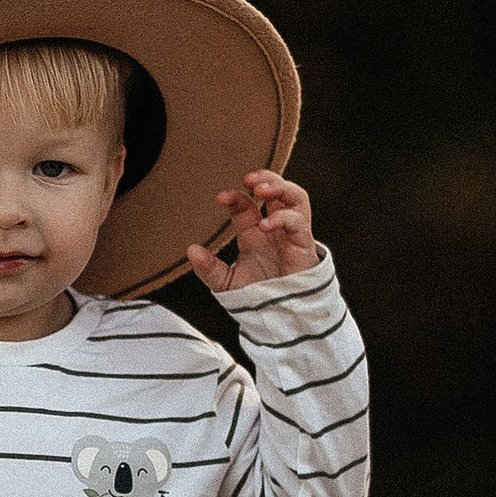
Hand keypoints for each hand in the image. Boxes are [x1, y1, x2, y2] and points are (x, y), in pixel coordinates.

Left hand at [189, 167, 320, 293]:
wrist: (279, 318)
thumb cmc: (257, 298)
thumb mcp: (226, 283)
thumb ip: (208, 269)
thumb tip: (191, 250)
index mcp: (256, 233)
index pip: (247, 204)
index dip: (235, 196)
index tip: (220, 198)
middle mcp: (275, 229)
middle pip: (278, 190)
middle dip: (266, 178)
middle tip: (249, 180)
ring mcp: (292, 235)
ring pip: (297, 197)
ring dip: (280, 187)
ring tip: (261, 190)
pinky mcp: (304, 246)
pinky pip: (299, 222)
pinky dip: (283, 217)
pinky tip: (266, 225)